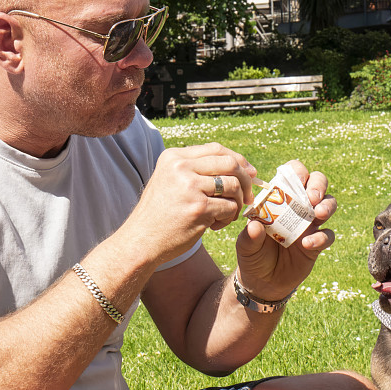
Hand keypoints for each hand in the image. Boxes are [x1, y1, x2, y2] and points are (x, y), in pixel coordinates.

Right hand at [123, 142, 256, 265]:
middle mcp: (181, 168)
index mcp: (174, 157)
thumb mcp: (170, 180)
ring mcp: (190, 187)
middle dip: (246, 180)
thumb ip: (197, 169)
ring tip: (224, 214)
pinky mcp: (199, 209)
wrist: (141, 240)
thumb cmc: (160, 213)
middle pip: (230, 163)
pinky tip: (214, 225)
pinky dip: (229, 218)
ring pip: (233, 186)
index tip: (250, 173)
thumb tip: (243, 166)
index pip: (217, 149)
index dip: (239, 160)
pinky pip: (230, 207)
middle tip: (248, 196)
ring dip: (237, 202)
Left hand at [235, 160, 335, 299]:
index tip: (297, 179)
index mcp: (280, 199)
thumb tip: (255, 225)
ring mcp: (310, 224)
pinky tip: (306, 244)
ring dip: (327, 206)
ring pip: (329, 204)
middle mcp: (298, 207)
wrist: (261, 282)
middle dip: (318, 185)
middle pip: (318, 183)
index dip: (298, 171)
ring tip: (318, 214)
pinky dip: (321, 237)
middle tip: (311, 197)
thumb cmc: (252, 255)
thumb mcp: (245, 246)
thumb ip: (249, 236)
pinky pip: (328, 235)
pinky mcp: (317, 243)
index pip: (293, 175)